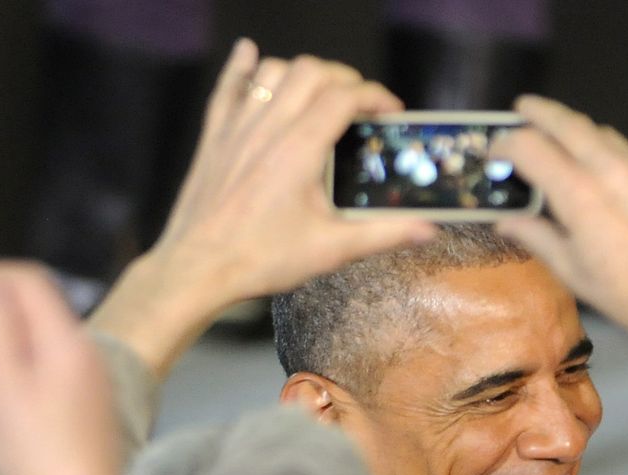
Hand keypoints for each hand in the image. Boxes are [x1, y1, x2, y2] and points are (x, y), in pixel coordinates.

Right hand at [0, 262, 130, 474]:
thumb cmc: (32, 450)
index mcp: (67, 339)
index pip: (28, 278)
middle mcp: (89, 352)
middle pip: (42, 304)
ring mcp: (96, 380)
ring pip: (49, 335)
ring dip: (12, 335)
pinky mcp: (94, 406)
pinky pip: (58, 364)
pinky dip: (29, 362)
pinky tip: (11, 396)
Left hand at [91, 38, 435, 377]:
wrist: (199, 268)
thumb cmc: (263, 259)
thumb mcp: (332, 250)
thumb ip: (384, 234)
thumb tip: (428, 230)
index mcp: (301, 147)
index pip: (346, 97)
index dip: (376, 96)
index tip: (392, 112)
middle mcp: (269, 126)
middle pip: (312, 72)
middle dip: (344, 79)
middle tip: (361, 104)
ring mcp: (238, 127)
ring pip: (274, 73)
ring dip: (303, 74)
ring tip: (321, 93)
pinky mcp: (214, 138)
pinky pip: (227, 88)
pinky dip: (241, 67)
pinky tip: (249, 53)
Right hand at [492, 96, 627, 391]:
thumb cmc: (622, 293)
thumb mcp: (570, 269)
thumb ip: (536, 236)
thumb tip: (506, 221)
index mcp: (578, 193)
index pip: (530, 148)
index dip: (506, 145)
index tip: (496, 151)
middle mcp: (610, 168)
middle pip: (566, 123)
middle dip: (539, 113)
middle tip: (523, 109)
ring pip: (601, 132)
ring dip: (575, 129)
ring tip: (561, 137)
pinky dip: (608, 150)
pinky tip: (605, 169)